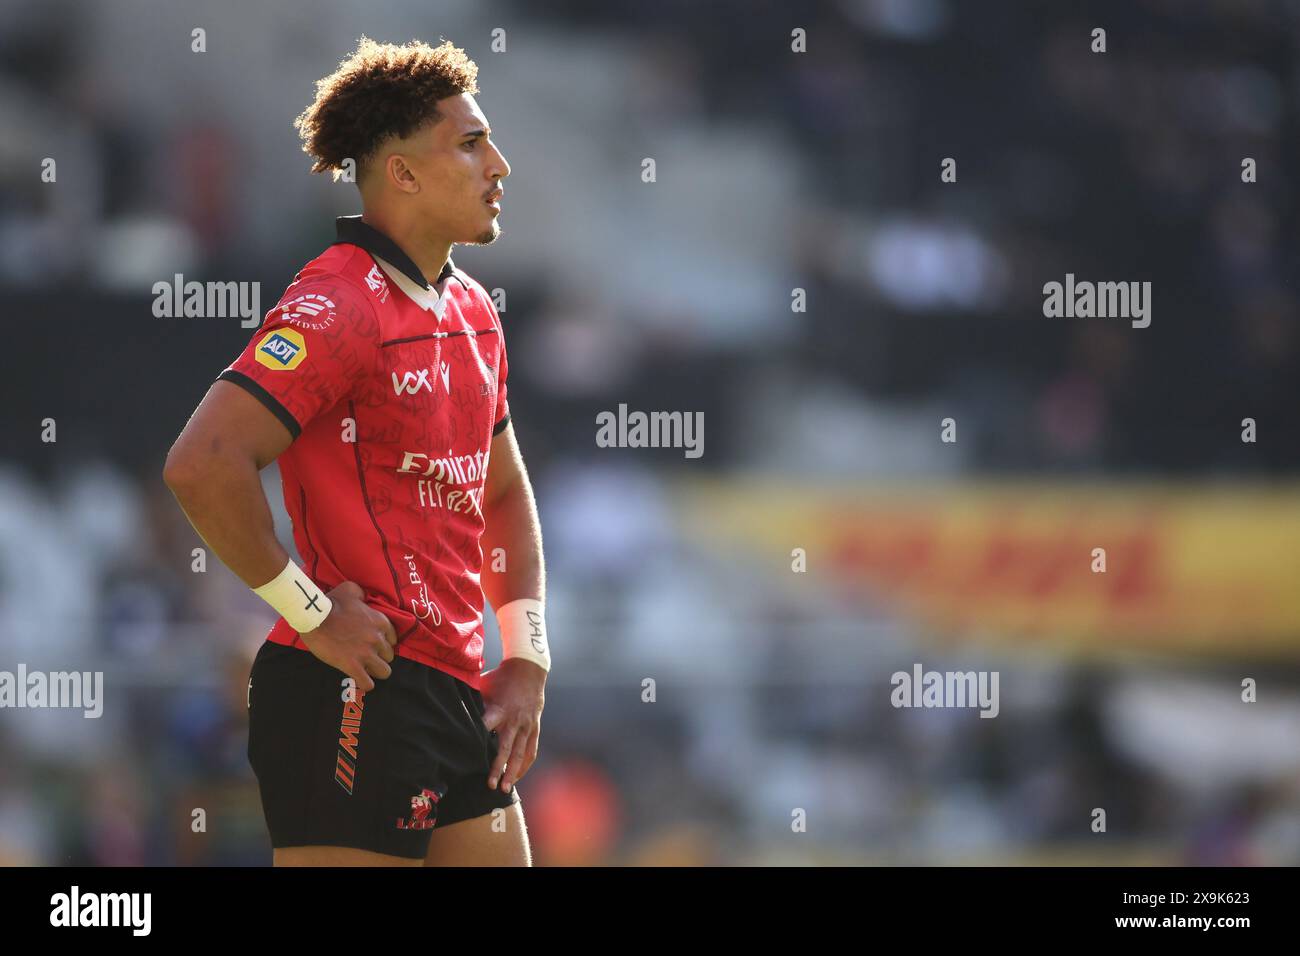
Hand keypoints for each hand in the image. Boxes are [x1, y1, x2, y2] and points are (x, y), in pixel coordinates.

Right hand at [299, 581, 397, 692]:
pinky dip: (365, 684)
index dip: (383, 643)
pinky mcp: (353, 666)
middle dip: (379, 657)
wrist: (314, 617)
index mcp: (380, 621)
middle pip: (389, 656)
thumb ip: (361, 593)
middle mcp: (377, 638)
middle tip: (367, 657)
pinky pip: (368, 683)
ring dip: (376, 672)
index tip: (373, 645)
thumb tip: (363, 597)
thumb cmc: (331, 603)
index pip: (393, 639)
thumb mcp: (350, 589)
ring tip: (365, 670)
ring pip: (384, 672)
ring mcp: (366, 653)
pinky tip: (360, 680)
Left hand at [479, 658, 545, 792]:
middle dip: (498, 768)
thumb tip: (452, 711)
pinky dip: (525, 764)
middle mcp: (514, 720)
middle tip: (491, 785)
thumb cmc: (501, 677)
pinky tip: (518, 776)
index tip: (468, 754)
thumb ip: (473, 701)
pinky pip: (531, 750)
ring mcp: (526, 725)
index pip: (486, 726)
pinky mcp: (534, 727)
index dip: (478, 738)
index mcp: (499, 709)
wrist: (530, 669)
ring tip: (506, 788)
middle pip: (505, 748)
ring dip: (513, 772)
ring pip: (520, 753)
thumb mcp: (484, 684)